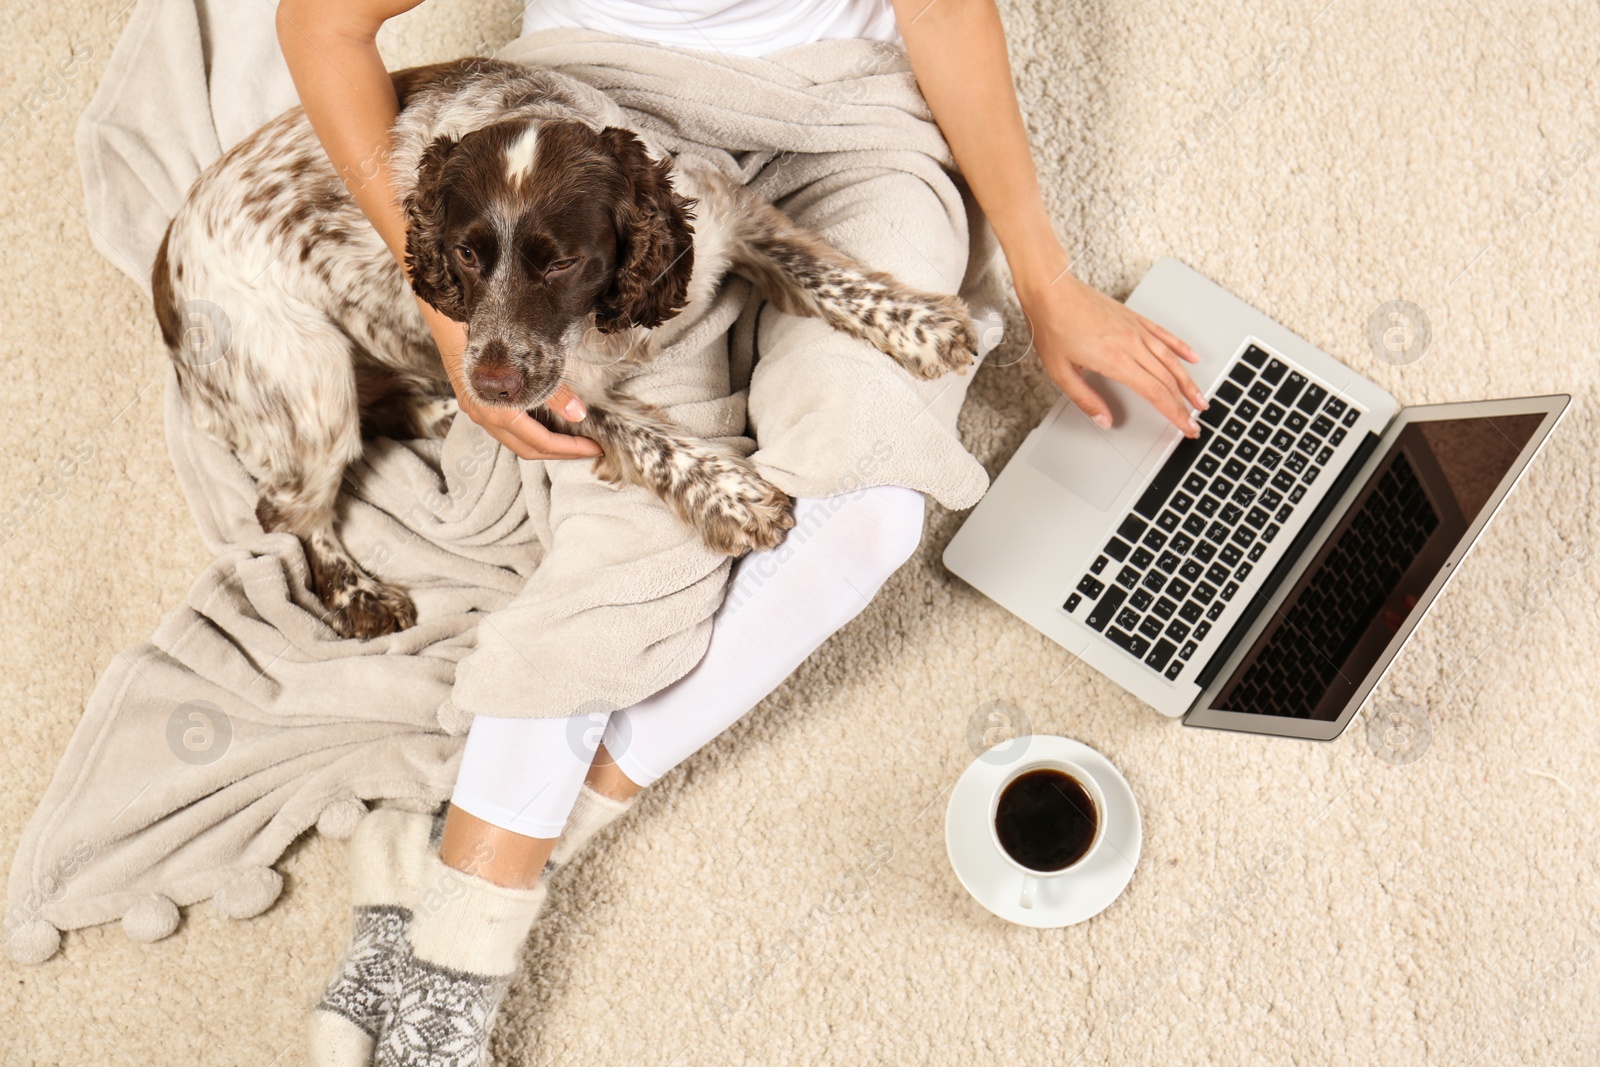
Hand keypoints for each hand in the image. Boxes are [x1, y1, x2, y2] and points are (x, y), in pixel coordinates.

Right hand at [416, 298, 602, 460]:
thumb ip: (553, 393)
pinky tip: (546, 426)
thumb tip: (578, 415)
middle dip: (560, 453)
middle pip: (528, 450)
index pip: (540, 442)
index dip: (569, 449)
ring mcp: (478, 413)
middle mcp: (485, 418)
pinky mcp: (476, 405)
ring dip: (544, 446)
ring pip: (516, 443)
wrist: (450, 323)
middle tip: (587, 450)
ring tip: (571, 442)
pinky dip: (530, 434)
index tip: (595, 448)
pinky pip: (507, 431)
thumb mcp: (527, 365)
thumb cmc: (490, 340)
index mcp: (497, 412)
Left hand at [1018, 272, 1207, 438]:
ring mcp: (1135, 329)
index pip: (1156, 393)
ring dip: (1188, 381)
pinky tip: (1192, 357)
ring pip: (1171, 359)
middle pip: (1168, 379)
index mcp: (1116, 360)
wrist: (1052, 291)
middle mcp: (1131, 344)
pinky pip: (1164, 334)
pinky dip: (1181, 347)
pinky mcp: (1134, 318)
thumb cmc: (1053, 326)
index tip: (1185, 426)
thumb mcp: (1060, 373)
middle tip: (1195, 420)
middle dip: (1185, 403)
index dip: (1174, 413)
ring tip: (1199, 398)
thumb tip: (1104, 420)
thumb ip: (1085, 399)